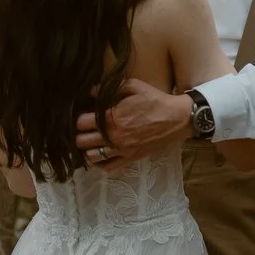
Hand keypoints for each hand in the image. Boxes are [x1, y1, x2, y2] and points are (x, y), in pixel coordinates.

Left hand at [74, 78, 192, 167]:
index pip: (81, 123)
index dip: (78, 119)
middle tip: (85, 129)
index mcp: (112, 118)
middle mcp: (113, 136)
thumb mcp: (134, 86)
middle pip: (82, 142)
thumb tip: (91, 91)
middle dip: (80, 134)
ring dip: (88, 149)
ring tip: (92, 142)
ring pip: (92, 157)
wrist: (176, 118)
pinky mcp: (130, 158)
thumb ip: (111, 88)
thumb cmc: (155, 100)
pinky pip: (108, 168)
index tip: (83, 115)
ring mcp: (122, 150)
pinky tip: (102, 154)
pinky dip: (101, 163)